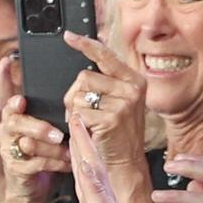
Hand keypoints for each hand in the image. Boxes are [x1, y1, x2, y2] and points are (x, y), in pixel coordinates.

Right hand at [0, 95, 68, 202]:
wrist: (31, 189)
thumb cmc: (41, 155)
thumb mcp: (43, 133)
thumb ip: (49, 118)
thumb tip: (73, 102)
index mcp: (12, 120)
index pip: (9, 107)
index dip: (14, 103)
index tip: (22, 100)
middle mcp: (6, 134)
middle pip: (15, 123)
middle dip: (39, 128)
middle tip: (59, 135)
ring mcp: (8, 152)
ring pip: (27, 144)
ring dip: (53, 149)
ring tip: (70, 152)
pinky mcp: (15, 169)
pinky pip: (36, 164)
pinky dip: (56, 163)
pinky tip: (68, 164)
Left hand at [63, 31, 147, 168]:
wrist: (122, 167)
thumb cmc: (112, 138)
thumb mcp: (114, 105)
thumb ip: (104, 85)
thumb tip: (83, 70)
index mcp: (133, 81)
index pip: (105, 55)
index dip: (85, 44)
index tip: (69, 36)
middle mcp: (133, 88)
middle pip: (84, 77)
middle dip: (74, 96)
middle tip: (86, 115)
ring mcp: (124, 102)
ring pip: (78, 94)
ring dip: (75, 111)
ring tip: (90, 125)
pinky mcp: (112, 117)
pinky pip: (78, 112)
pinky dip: (77, 124)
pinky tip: (91, 132)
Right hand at [68, 113, 143, 202]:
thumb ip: (94, 191)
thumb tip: (87, 163)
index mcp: (100, 191)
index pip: (88, 157)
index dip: (81, 136)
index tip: (75, 114)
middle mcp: (99, 194)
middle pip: (87, 158)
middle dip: (80, 137)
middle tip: (74, 115)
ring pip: (84, 170)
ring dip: (79, 152)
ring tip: (74, 137)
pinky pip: (82, 187)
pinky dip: (77, 175)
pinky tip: (77, 173)